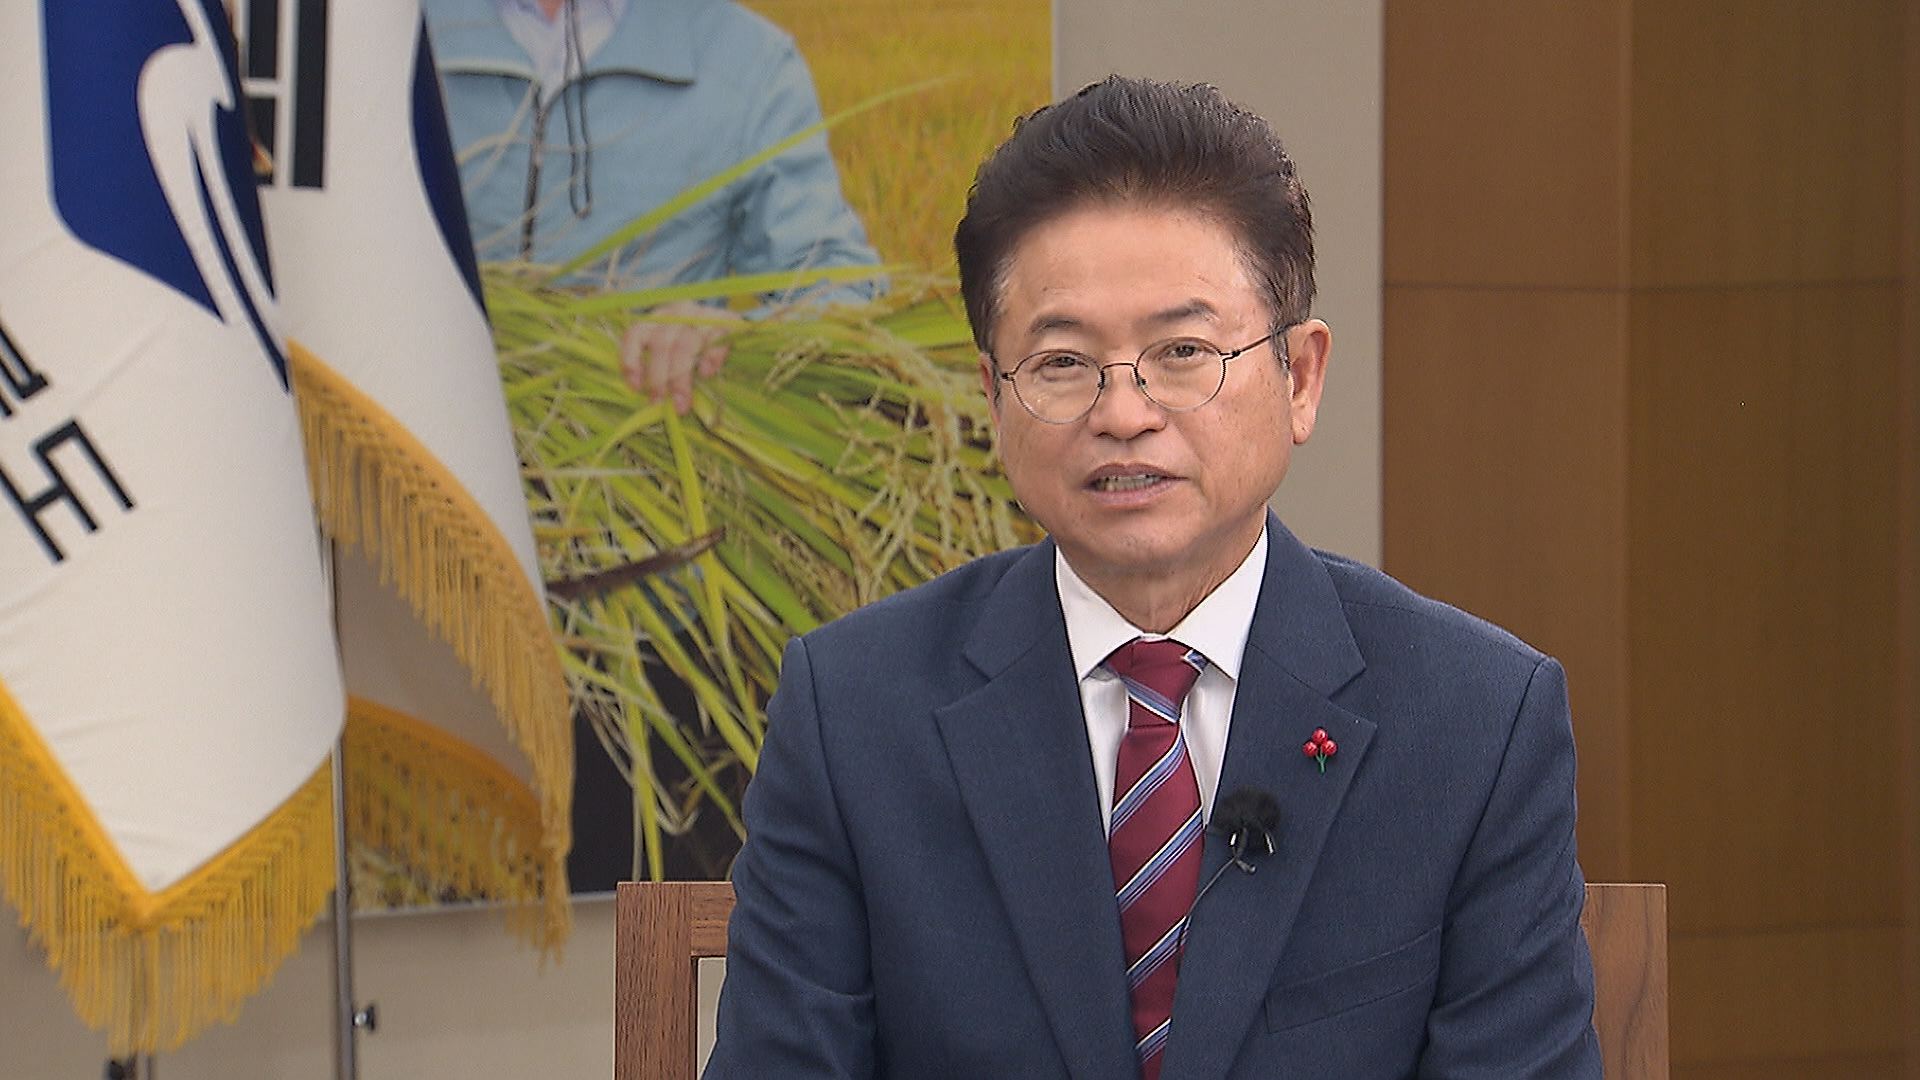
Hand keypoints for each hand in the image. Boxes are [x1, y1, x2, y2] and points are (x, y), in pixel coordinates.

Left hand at [620, 301, 742, 412]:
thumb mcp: (672, 352)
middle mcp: (676, 313)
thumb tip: (653, 402)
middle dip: (658, 378)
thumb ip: (659, 369)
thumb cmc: (695, 347)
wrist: (731, 327)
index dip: (631, 359)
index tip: (636, 387)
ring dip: (680, 379)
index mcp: (656, 320)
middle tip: (660, 403)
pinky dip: (709, 359)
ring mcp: (701, 316)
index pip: (636, 334)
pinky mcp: (725, 321)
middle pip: (661, 344)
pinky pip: (714, 341)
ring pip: (684, 346)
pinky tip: (707, 374)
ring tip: (682, 403)